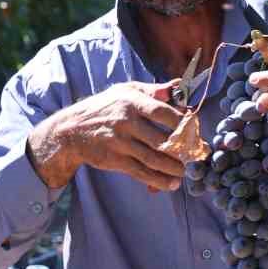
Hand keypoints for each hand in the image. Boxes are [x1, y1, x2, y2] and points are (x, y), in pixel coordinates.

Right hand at [28, 82, 186, 191]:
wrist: (70, 130)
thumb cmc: (104, 107)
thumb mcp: (125, 90)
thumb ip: (153, 90)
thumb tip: (178, 84)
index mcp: (132, 102)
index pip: (164, 112)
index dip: (183, 122)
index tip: (196, 130)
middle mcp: (126, 122)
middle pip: (162, 139)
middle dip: (184, 150)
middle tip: (197, 156)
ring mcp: (120, 142)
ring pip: (154, 159)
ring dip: (174, 169)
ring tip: (186, 172)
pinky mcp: (114, 160)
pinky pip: (140, 172)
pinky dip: (158, 180)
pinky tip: (172, 184)